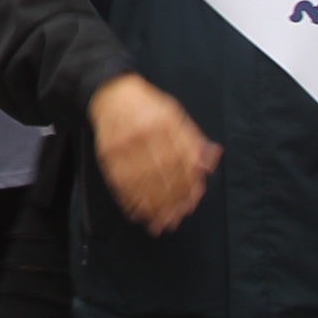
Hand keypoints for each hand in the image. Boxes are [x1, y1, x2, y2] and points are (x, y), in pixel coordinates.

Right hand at [91, 73, 218, 234]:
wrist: (113, 94)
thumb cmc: (149, 107)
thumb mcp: (176, 115)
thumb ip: (193, 140)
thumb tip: (210, 164)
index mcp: (165, 122)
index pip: (181, 159)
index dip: (187, 184)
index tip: (192, 203)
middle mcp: (144, 133)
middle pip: (161, 173)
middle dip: (171, 200)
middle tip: (177, 219)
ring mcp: (124, 145)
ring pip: (141, 182)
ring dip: (152, 206)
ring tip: (160, 223)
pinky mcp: (108, 154)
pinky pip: (120, 182)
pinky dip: (130, 200)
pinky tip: (138, 213)